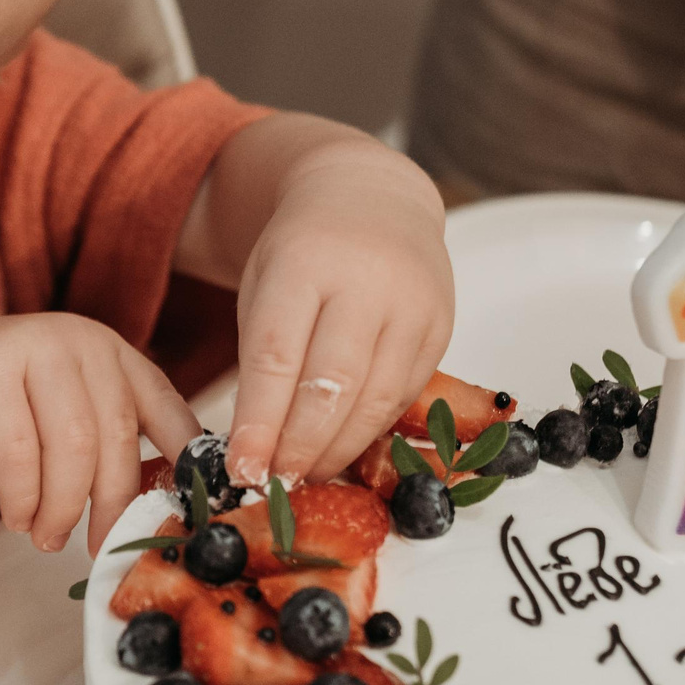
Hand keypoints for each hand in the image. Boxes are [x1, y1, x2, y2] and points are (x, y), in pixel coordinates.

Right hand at [0, 314, 199, 555]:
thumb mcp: (64, 415)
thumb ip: (108, 445)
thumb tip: (157, 509)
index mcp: (113, 354)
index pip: (169, 412)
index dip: (183, 469)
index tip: (182, 519)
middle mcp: (80, 342)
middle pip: (116, 438)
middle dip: (110, 505)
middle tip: (97, 546)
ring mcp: (33, 347)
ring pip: (71, 448)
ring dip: (62, 507)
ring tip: (46, 536)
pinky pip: (18, 452)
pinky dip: (22, 499)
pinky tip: (17, 517)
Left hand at [226, 139, 452, 486]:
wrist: (373, 200)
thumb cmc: (303, 252)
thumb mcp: (262, 285)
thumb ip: (260, 358)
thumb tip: (256, 448)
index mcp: (305, 261)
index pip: (278, 356)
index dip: (260, 422)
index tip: (241, 468)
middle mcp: (369, 280)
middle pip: (333, 384)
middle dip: (300, 446)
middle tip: (273, 484)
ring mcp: (415, 303)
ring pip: (377, 399)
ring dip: (338, 449)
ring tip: (304, 475)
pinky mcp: (442, 328)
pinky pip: (405, 395)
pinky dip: (371, 430)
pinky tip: (343, 448)